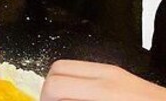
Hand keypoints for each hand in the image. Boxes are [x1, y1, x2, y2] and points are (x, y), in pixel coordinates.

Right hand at [41, 61, 165, 100]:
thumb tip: (59, 99)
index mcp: (103, 90)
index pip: (55, 84)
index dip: (45, 98)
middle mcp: (105, 74)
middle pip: (57, 69)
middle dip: (48, 88)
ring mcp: (113, 71)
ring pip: (71, 67)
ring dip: (62, 84)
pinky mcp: (120, 73)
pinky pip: (87, 71)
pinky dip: (77, 83)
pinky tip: (85, 98)